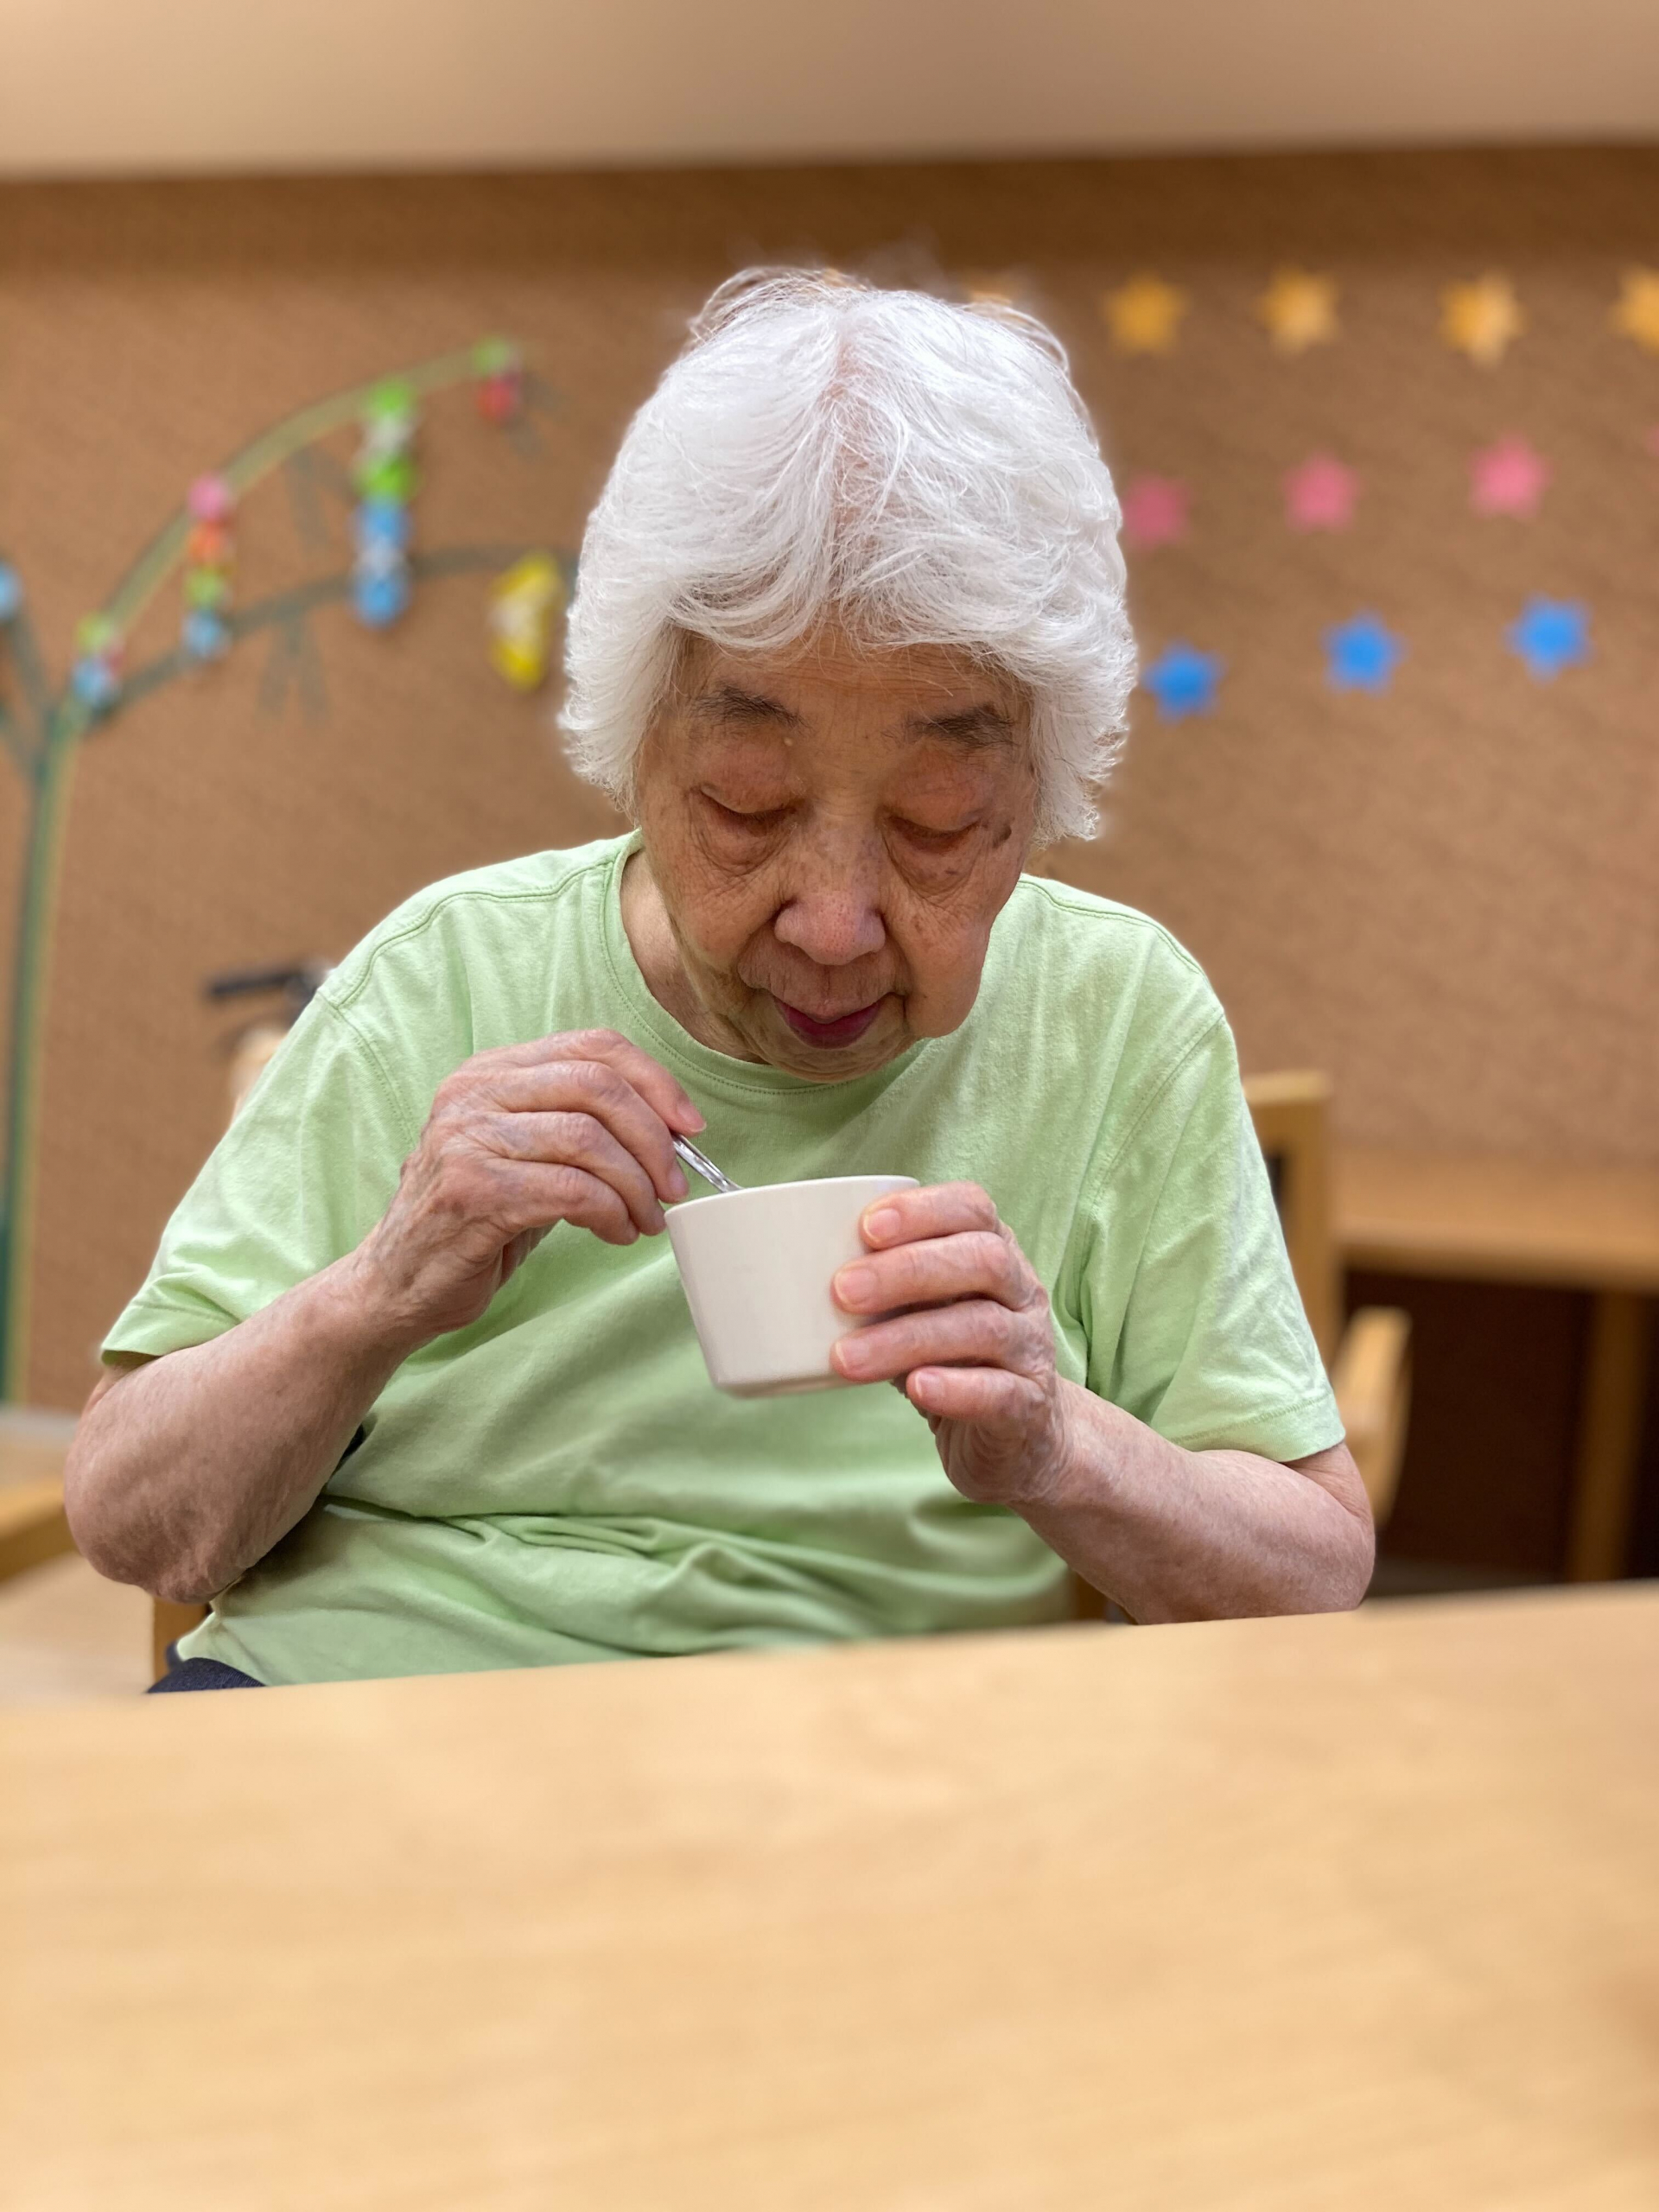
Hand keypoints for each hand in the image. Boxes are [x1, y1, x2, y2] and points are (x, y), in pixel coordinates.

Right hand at [352, 1030, 702, 1346]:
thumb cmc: (474, 1220)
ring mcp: (467, 1139)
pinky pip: (572, 1191)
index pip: (593, 1045)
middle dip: (654, 1140)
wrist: (397, 1283)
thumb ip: (580, 1128)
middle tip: (674, 1186)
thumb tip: (670, 1131)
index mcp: (491, 1072)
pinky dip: (612, 1213)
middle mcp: (474, 1093)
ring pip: (590, 1140)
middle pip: (598, 1087)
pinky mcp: (473, 1192)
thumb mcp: (525, 1155)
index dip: (655, 1081)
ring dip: (636, 1186)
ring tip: (646, 1218)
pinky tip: (617, 1232)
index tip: (690, 1128)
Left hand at [829, 1182, 1074, 1508]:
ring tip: (846, 1358)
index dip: (923, 1210)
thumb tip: (771, 1256)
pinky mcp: (1028, 1408)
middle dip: (907, 1269)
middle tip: (841, 1291)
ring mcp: (1029, 1350)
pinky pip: (1000, 1392)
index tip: (865, 1226)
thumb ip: (875, 1283)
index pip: (973, 1208)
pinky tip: (916, 1388)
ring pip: (982, 1327)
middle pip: (981, 1260)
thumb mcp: (916, 1310)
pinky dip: (954, 1388)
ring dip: (906, 1337)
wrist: (1017, 1438)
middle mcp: (1021, 1293)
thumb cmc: (950, 1358)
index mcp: (994, 1253)